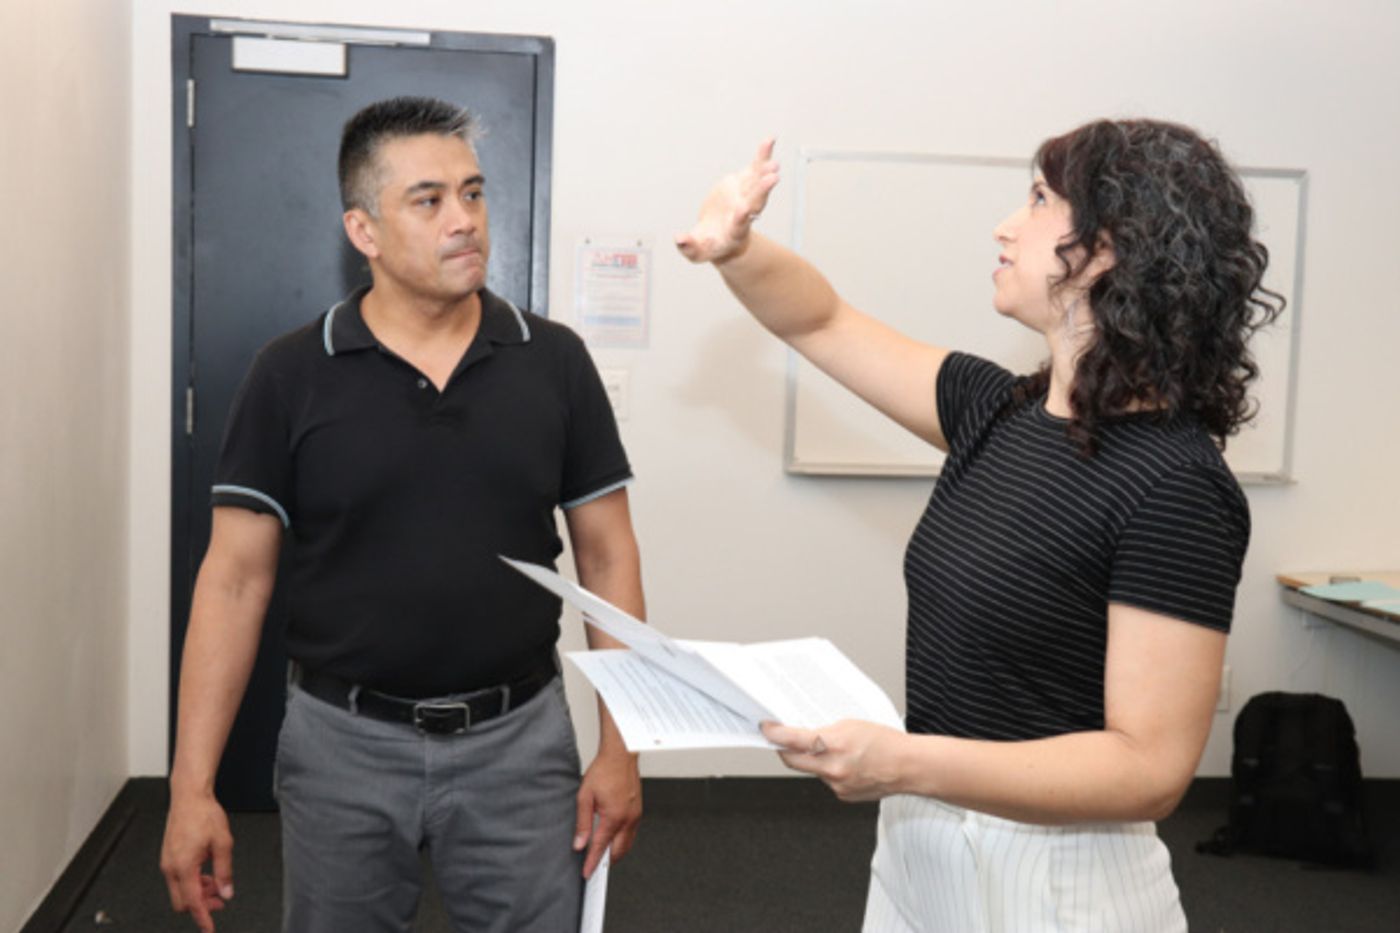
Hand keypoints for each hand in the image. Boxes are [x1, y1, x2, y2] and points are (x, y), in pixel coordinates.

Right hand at [160, 791, 233, 931]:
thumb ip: (225, 872)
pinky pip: (178, 878)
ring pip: (180, 890)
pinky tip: (206, 871)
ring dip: (198, 892)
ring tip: (216, 882)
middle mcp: (171, 867)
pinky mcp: (169, 857)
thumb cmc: (204, 814)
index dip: (203, 918)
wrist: (189, 796)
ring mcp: (168, 862)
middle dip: (202, 904)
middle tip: (220, 898)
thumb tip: (226, 892)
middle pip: (183, 901)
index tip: (209, 929)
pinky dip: (192, 881)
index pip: (193, 902)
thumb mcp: (223, 843)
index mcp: (184, 867)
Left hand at [574, 745, 641, 877]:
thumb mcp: (585, 797)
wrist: (621, 755)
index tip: (587, 873)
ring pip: (627, 844)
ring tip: (600, 851)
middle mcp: (628, 819)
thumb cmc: (604, 771)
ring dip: (615, 851)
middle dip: (606, 861)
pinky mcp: (638, 811)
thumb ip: (582, 823)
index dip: (592, 862)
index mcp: (614, 817)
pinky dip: (622, 840)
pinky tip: (612, 836)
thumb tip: (579, 843)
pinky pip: (631, 833)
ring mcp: (635, 816)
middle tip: (593, 864)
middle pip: (618, 851)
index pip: (601, 847)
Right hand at [675, 138, 780, 263]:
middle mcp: (744, 214)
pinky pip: (756, 169)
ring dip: (766, 172)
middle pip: (755, 202)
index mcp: (734, 231)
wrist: (719, 236)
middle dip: (762, 190)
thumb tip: (679, 239)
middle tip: (772, 178)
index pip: (739, 224)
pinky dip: (763, 155)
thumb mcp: (696, 252)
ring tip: (774, 161)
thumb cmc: (707, 246)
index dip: (741, 217)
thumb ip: (688, 247)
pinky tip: (769, 140)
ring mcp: (746, 198)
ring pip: (758, 184)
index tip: (743, 209)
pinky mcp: (744, 184)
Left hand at [762, 719, 905, 801]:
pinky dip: (830, 772)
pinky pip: (827, 781)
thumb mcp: (851, 725)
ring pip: (812, 771)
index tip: (766, 729)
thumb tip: (805, 735)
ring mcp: (837, 785)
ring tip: (835, 751)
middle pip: (793, 761)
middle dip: (784, 750)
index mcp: (834, 745)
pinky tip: (847, 765)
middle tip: (780, 740)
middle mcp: (832, 769)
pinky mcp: (843, 796)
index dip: (774, 734)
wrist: (908, 767)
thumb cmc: (886, 742)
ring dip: (814, 761)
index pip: (793, 741)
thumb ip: (824, 731)